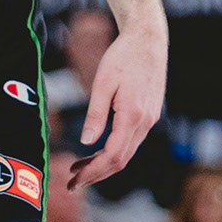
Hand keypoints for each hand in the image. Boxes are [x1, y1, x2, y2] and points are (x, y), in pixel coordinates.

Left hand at [70, 22, 165, 189]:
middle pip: (121, 160)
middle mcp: (145, 122)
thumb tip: (87, 142)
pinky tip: (96, 151)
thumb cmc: (124, 56)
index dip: (93, 172)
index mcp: (133, 116)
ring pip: (126, 152)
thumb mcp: (104, 82)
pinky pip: (130, 141)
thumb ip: (96, 113)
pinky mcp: (148, 115)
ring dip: (103, 164)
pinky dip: (113, 151)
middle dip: (96, 174)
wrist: (148, 39)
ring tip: (79, 168)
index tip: (75, 180)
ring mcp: (149, 119)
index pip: (113, 156)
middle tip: (72, 183)